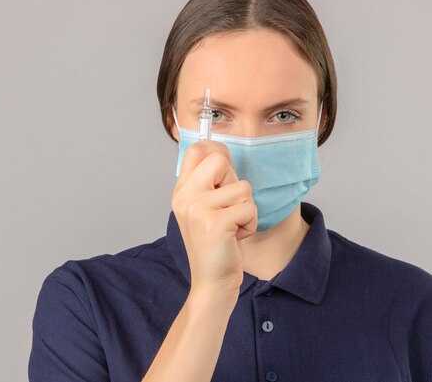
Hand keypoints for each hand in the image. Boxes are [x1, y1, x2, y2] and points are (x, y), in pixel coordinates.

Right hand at [171, 140, 257, 297]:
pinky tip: (236, 236)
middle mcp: (184, 197)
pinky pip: (249, 207)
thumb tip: (223, 151)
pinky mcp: (215, 223)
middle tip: (228, 209)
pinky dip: (250, 223)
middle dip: (235, 184)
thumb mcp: (206, 208)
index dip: (218, 154)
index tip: (225, 175)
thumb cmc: (217, 243)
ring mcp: (197, 209)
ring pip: (242, 187)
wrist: (212, 282)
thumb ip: (210, 182)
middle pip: (220, 160)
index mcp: (181, 191)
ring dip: (246, 209)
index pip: (196, 150)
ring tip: (232, 227)